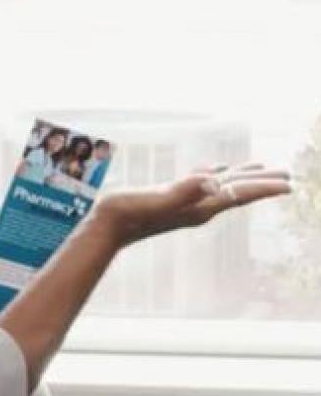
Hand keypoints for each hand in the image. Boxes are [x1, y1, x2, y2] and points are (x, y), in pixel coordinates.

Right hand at [90, 163, 291, 249]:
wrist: (107, 226)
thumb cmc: (128, 213)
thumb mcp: (156, 200)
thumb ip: (183, 191)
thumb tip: (212, 180)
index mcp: (198, 206)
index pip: (238, 194)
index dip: (263, 187)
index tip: (288, 183)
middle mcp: (196, 206)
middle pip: (235, 192)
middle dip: (261, 183)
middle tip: (287, 174)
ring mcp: (184, 203)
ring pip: (221, 188)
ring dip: (242, 178)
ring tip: (259, 169)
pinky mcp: (171, 197)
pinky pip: (202, 184)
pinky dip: (214, 176)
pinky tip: (215, 171)